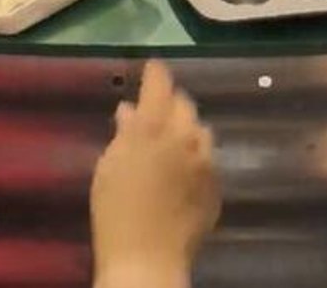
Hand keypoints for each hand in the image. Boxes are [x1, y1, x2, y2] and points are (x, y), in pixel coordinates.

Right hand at [91, 60, 219, 287]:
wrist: (147, 259)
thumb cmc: (116, 210)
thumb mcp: (110, 166)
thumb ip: (124, 133)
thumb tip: (130, 110)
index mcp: (155, 125)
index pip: (160, 84)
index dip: (155, 73)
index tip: (152, 67)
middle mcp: (186, 135)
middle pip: (184, 105)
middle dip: (171, 104)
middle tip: (156, 112)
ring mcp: (206, 161)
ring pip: (200, 131)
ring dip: (187, 131)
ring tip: (172, 144)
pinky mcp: (217, 186)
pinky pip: (208, 161)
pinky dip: (196, 159)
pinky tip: (183, 174)